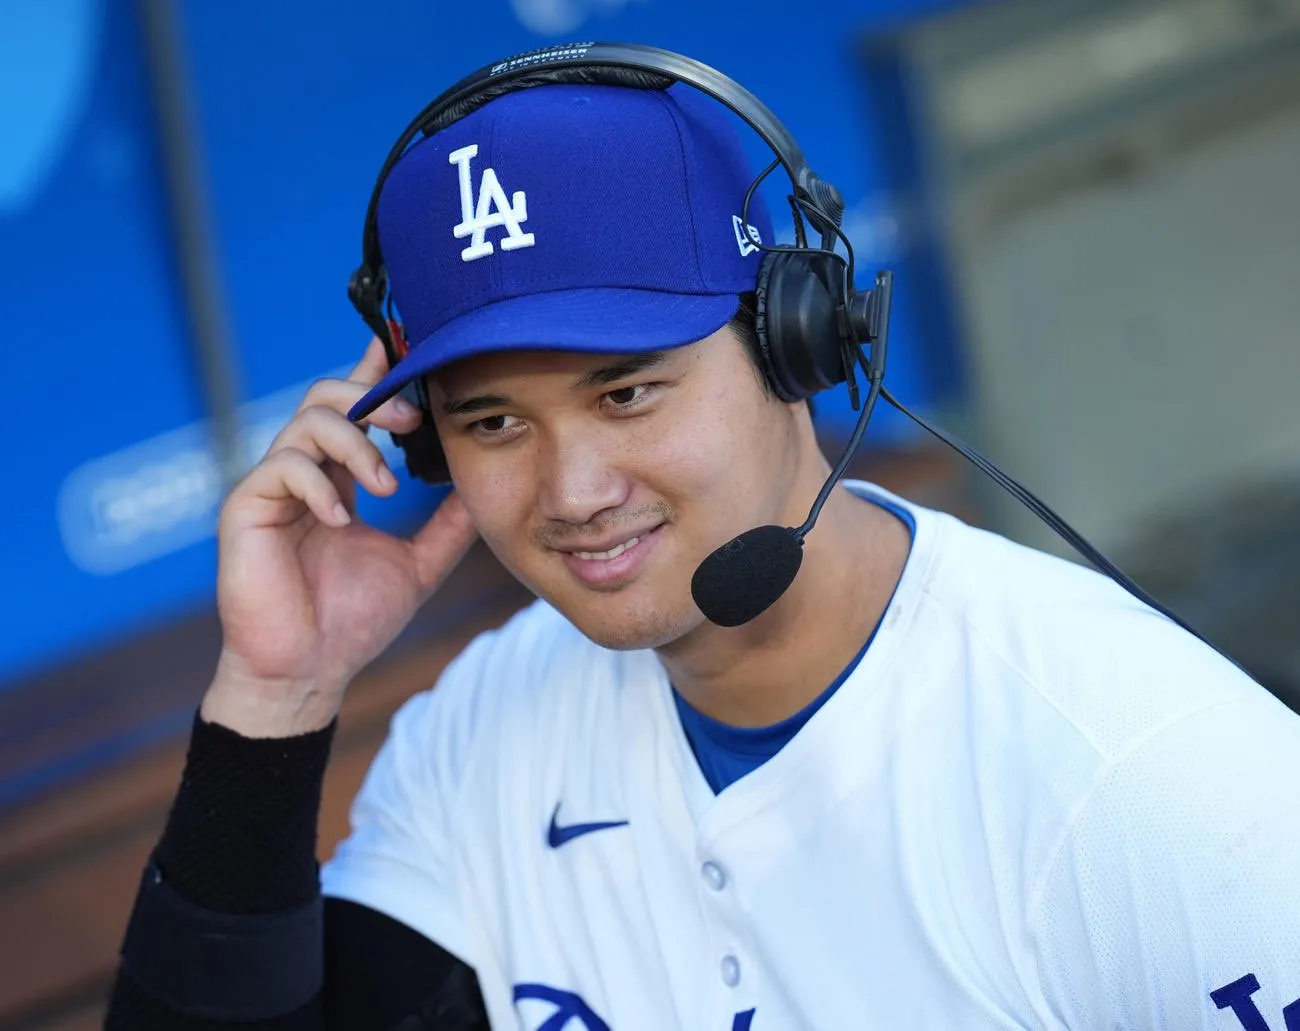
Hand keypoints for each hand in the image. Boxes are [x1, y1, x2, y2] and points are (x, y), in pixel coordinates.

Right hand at [202, 339, 477, 736]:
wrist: (310, 671)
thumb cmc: (354, 620)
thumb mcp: (419, 564)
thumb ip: (448, 526)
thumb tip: (485, 486)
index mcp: (341, 478)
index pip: (356, 409)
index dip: (377, 373)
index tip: (407, 347)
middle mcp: (306, 473)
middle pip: (328, 396)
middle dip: (373, 399)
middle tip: (411, 424)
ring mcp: (273, 488)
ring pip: (308, 421)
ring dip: (356, 445)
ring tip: (386, 488)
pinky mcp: (246, 508)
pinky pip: (282, 468)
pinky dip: (320, 486)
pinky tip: (342, 519)